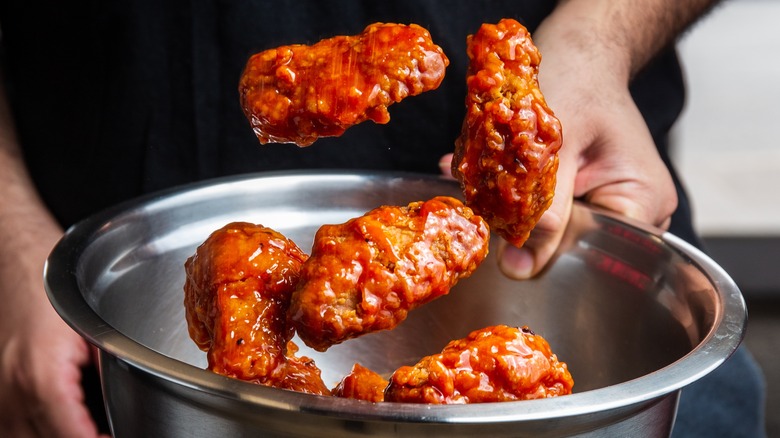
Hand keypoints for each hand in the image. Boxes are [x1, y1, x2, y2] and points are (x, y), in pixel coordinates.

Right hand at [0, 235, 108, 437]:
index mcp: (42, 376)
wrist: (16, 262)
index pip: (71, 435)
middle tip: (112, 434)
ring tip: (97, 430)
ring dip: (63, 435)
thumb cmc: (52, 288)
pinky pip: (14, 429)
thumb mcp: (93, 328)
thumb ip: (110, 368)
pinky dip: (41, 432)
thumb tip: (133, 401)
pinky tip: (71, 425)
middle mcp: (13, 392)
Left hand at [440, 9, 677, 279]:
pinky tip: (491, 178)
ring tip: (487, 185)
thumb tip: (520, 269)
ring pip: (553, 230)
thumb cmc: (577, 80)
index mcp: (644, 199)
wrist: (578, 53)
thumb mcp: (557, 147)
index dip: (550, 253)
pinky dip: (517, 196)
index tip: (507, 241)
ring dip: (514, 208)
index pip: (598, 253)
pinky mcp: (584, 194)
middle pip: (575, 247)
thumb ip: (543, 209)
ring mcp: (609, 202)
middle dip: (525, 226)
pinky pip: (547, 211)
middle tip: (488, 205)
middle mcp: (636, 209)